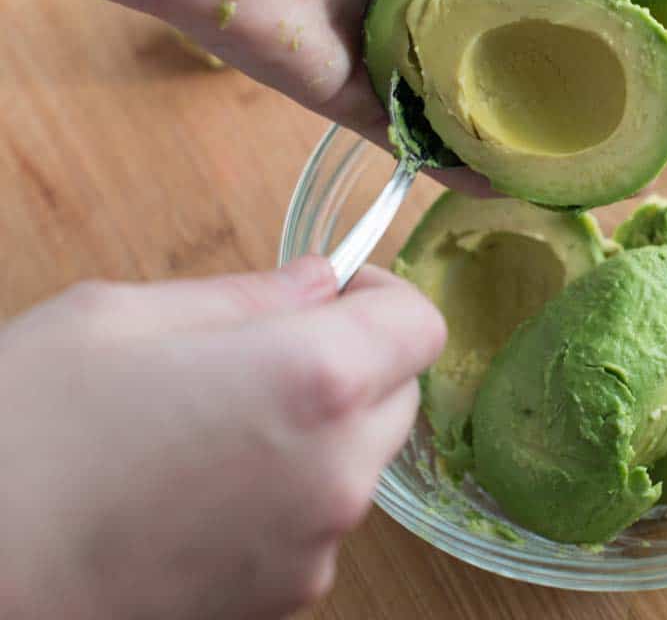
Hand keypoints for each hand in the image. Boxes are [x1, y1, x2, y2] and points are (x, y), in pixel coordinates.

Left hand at [0, 0, 666, 194]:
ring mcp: (410, 53)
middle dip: (624, 97)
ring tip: (636, 168)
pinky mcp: (360, 100)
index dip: (641, 23)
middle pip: (555, 59)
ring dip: (568, 143)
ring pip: (502, 109)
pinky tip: (533, 188)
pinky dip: (475, 168)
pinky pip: (428, 142)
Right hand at [0, 257, 444, 618]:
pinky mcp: (285, 600)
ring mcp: (316, 547)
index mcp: (315, 382)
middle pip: (398, 397)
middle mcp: (339, 472)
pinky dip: (288, 495)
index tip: (338, 295)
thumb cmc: (23, 436)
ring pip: (359, 462)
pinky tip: (201, 490)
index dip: (385, 300)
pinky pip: (318, 523)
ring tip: (215, 428)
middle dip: (352, 364)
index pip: (421, 327)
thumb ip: (246, 296)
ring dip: (319, 433)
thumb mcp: (120, 320)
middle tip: (263, 355)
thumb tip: (318, 283)